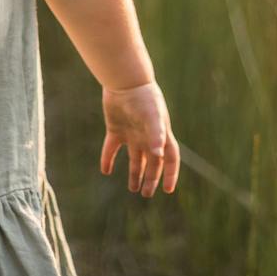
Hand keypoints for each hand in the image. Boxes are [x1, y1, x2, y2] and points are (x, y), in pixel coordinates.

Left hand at [101, 81, 178, 196]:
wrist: (124, 82)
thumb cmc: (143, 98)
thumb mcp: (153, 117)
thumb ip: (156, 135)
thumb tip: (159, 156)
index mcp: (160, 136)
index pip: (170, 159)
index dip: (170, 174)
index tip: (167, 190)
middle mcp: (147, 137)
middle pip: (152, 163)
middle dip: (151, 179)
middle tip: (146, 194)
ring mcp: (131, 134)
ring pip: (135, 159)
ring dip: (134, 173)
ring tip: (133, 189)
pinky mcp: (115, 129)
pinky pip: (111, 148)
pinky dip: (108, 159)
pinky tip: (105, 171)